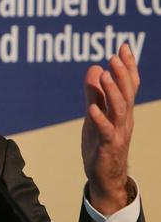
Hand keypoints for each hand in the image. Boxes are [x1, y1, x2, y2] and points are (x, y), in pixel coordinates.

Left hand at [82, 43, 139, 214]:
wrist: (104, 175)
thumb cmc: (100, 143)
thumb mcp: (95, 114)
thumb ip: (94, 93)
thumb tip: (94, 68)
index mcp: (122, 110)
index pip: (129, 85)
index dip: (128, 66)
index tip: (124, 46)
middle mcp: (124, 119)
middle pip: (127, 93)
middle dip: (122, 74)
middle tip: (114, 55)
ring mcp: (117, 133)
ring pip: (119, 109)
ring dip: (112, 91)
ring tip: (104, 74)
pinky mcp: (107, 146)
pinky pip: (105, 131)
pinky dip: (100, 119)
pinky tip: (92, 109)